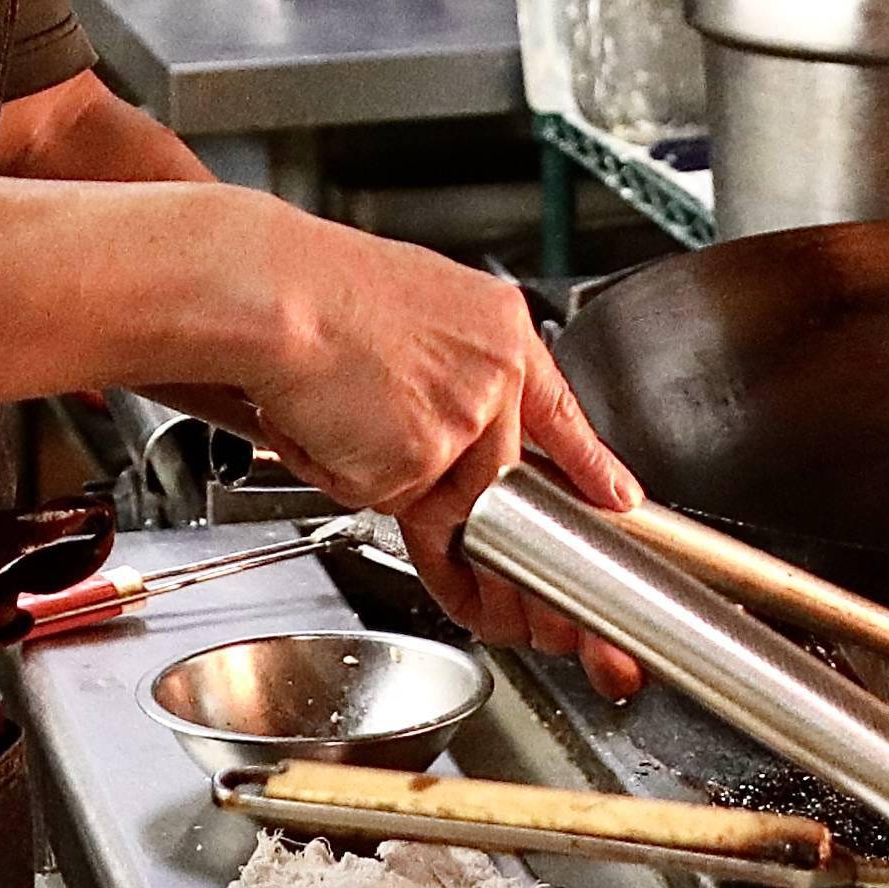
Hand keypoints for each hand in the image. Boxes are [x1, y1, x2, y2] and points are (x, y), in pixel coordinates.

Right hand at [225, 208, 645, 698]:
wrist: (273, 293)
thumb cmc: (314, 289)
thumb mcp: (413, 304)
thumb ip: (448, 362)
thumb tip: (446, 407)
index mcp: (499, 330)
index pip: (562, 416)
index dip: (591, 469)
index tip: (615, 503)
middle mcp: (495, 379)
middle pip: (512, 484)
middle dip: (517, 553)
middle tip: (533, 598)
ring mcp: (462, 427)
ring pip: (449, 504)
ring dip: (416, 509)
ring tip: (363, 456)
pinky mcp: (416, 468)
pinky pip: (391, 505)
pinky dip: (354, 480)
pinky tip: (329, 435)